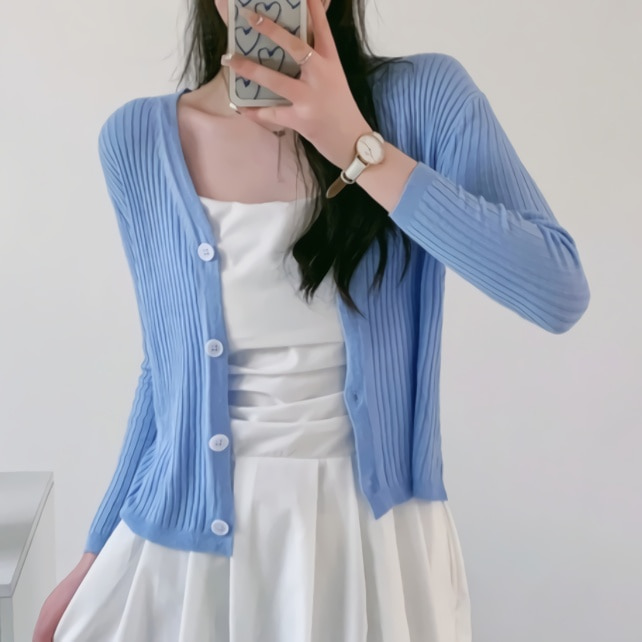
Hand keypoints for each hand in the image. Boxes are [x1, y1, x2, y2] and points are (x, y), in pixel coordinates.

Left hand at [222, 0, 370, 169]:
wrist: (353, 142)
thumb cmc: (341, 109)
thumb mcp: (334, 79)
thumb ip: (316, 64)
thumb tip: (291, 50)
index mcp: (331, 62)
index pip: (322, 28)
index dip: (313, 7)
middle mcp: (322, 76)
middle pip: (295, 47)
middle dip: (271, 30)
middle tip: (250, 16)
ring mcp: (310, 98)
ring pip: (276, 80)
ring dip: (250, 69)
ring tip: (230, 59)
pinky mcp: (301, 120)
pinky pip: (271, 114)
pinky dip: (254, 111)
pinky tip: (240, 106)